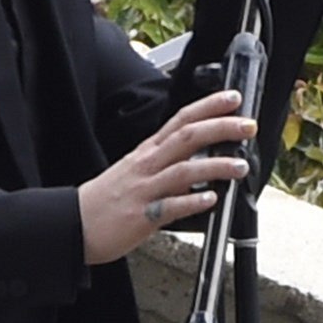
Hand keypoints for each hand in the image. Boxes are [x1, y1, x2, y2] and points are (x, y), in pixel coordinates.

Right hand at [77, 91, 253, 265]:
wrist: (75, 224)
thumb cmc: (107, 198)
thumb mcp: (136, 171)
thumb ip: (169, 165)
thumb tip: (202, 164)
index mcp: (148, 152)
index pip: (181, 119)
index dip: (208, 106)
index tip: (233, 98)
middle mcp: (147, 165)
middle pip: (187, 137)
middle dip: (220, 128)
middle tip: (248, 125)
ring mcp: (144, 189)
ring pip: (183, 170)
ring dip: (215, 166)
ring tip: (240, 166)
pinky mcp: (142, 215)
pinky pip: (170, 206)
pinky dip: (192, 201)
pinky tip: (211, 199)